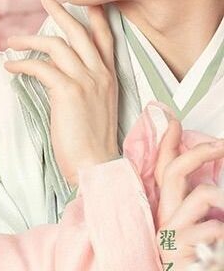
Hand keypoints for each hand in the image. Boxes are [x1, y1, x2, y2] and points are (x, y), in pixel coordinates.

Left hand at [4, 0, 119, 185]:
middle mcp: (100, 73)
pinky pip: (40, 67)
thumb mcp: (94, 106)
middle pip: (78, 31)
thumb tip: (57, 72)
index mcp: (108, 75)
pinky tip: (10, 67)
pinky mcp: (68, 91)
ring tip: (12, 41)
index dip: (93, 16)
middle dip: (60, 10)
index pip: (104, 37)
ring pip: (56, 44)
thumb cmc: (90, 140)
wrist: (95, 165)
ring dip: (30, 40)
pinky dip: (22, 64)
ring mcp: (86, 80)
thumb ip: (83, 84)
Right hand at [154, 118, 223, 268]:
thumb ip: (193, 201)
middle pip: (173, 172)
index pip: (162, 169)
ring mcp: (172, 232)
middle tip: (222, 145)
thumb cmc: (193, 258)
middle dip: (201, 153)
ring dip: (222, 197)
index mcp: (167, 210)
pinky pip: (214, 227)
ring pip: (201, 195)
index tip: (173, 122)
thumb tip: (205, 179)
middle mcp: (165, 217)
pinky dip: (223, 231)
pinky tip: (218, 244)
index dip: (167, 144)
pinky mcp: (181, 247)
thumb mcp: (191, 225)